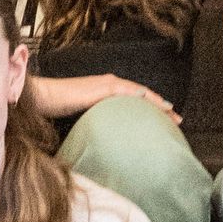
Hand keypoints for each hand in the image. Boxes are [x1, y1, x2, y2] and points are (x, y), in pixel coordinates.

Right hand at [32, 74, 179, 122]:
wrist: (44, 97)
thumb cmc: (58, 107)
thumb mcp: (83, 116)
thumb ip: (96, 121)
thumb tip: (105, 139)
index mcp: (106, 89)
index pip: (134, 99)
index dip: (151, 108)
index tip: (165, 120)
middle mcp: (110, 83)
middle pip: (142, 95)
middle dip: (161, 107)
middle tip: (178, 120)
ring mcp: (108, 83)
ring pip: (140, 93)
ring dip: (158, 103)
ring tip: (173, 114)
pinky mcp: (104, 87)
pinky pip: (130, 93)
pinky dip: (144, 98)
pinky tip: (156, 105)